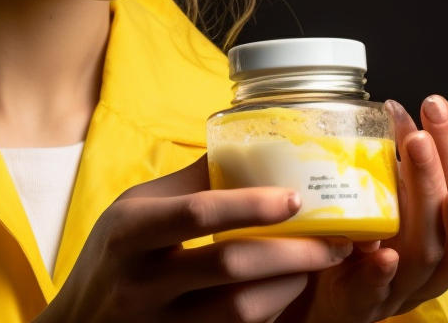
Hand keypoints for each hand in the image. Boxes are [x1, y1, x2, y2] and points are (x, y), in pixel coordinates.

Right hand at [36, 156, 353, 322]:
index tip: (297, 198)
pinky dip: (269, 313)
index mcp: (131, 231)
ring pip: (242, 310)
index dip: (253, 206)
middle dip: (294, 253)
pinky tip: (286, 294)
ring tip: (319, 266)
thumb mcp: (134, 210)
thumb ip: (189, 182)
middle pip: (231, 267)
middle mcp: (141, 281)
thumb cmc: (111, 256)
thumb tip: (249, 142)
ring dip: (291, 286)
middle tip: (336, 240)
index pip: (199, 214)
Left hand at [279, 94, 447, 322]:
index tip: (436, 107)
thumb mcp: (382, 201)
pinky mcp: (362, 307)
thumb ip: (393, 167)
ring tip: (414, 159)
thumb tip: (395, 110)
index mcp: (442, 235)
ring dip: (422, 201)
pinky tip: (382, 251)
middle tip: (420, 134)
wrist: (319, 300)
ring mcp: (399, 289)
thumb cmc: (358, 246)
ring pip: (425, 254)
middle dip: (439, 172)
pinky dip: (380, 271)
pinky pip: (375, 293)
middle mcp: (431, 265)